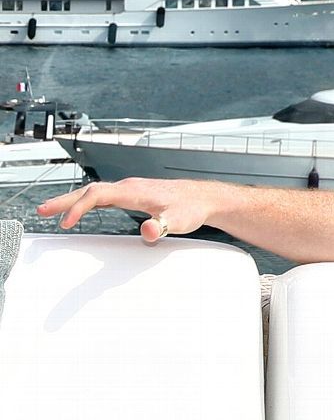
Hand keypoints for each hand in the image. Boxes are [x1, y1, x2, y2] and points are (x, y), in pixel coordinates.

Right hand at [37, 178, 217, 241]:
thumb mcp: (178, 221)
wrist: (205, 199)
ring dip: (72, 201)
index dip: (79, 208)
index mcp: (134, 191)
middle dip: (64, 201)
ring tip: (52, 211)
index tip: (66, 223)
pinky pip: (103, 196)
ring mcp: (131, 189)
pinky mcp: (134, 195)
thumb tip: (147, 232)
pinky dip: (87, 202)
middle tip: (42, 211)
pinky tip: (80, 210)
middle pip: (89, 191)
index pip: (97, 195)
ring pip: (94, 192)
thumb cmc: (192, 209)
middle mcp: (129, 186)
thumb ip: (162, 226)